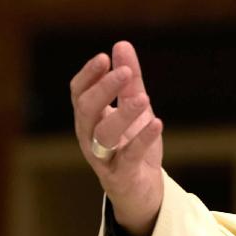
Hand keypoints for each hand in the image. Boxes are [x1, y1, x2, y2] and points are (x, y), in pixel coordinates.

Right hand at [71, 40, 164, 235]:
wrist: (141, 190)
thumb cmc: (132, 145)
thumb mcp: (133, 108)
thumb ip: (129, 80)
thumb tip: (121, 44)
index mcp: (89, 118)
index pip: (79, 93)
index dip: (89, 75)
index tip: (105, 57)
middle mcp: (89, 137)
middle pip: (86, 110)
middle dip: (104, 89)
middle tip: (124, 72)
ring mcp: (103, 159)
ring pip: (104, 135)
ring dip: (123, 114)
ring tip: (144, 98)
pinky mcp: (122, 177)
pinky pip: (129, 157)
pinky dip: (142, 140)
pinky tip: (157, 123)